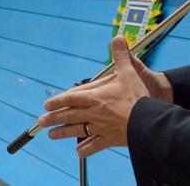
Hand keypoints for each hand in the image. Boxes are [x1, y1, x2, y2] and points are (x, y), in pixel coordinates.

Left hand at [37, 35, 168, 156]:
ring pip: (77, 131)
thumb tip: (118, 38)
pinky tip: (79, 152)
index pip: (71, 98)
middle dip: (53, 118)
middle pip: (69, 115)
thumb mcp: (129, 73)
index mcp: (95, 97)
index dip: (57, 101)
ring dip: (63, 133)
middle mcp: (94, 113)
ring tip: (51, 135)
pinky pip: (95, 145)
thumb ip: (121, 55)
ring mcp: (101, 127)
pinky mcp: (110, 139)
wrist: (149, 122)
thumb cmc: (138, 97)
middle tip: (40, 122)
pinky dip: (86, 149)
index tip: (46, 105)